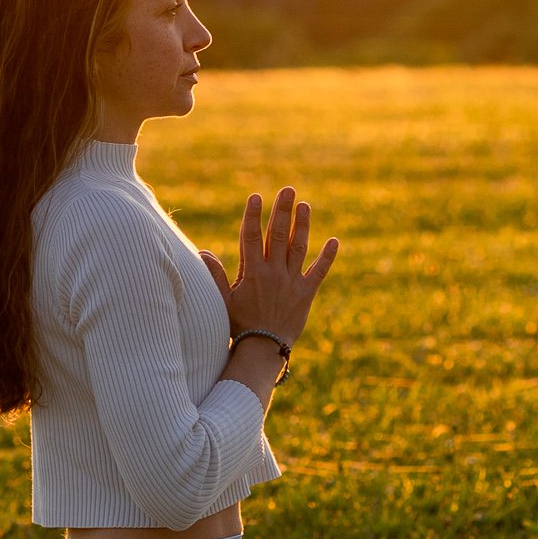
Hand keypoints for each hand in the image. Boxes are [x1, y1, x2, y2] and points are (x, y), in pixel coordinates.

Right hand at [198, 186, 337, 348]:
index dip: (253, 215)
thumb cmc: (239, 325)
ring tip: (304, 205)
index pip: (251, 237)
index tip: (256, 197)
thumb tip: (203, 253)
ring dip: (302, 225)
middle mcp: (274, 272)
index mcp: (253, 272)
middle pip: (278, 235)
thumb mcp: (222, 300)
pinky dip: (327, 257)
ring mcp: (292, 282)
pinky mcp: (306, 293)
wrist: (263, 349)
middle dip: (282, 210)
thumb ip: (214, 275)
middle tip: (288, 190)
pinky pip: (319, 272)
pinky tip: (334, 241)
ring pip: (298, 247)